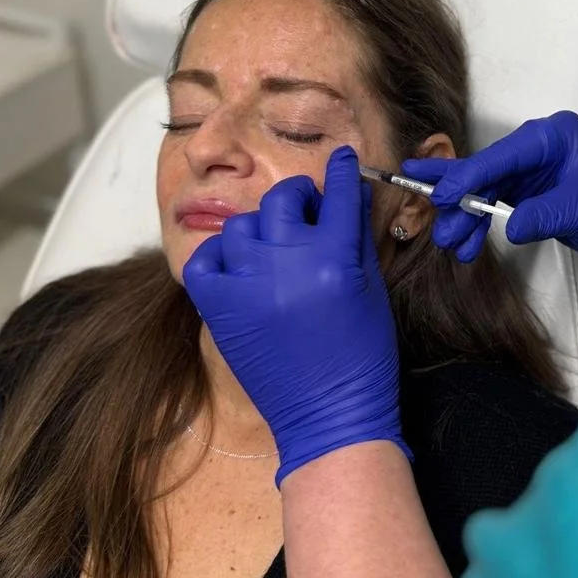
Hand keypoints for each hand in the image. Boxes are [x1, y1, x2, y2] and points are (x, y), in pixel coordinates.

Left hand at [182, 148, 406, 484]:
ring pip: (243, 226)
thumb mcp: (371, 289)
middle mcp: (288, 265)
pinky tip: (239, 267)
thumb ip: (357, 236)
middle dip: (299, 199)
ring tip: (275, 252)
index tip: (342, 162)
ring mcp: (249, 286)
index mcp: (335, 259)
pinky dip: (220, 257)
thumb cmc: (362, 355)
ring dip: (262, 231)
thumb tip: (349, 193)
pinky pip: (206, 259)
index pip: (338, 193)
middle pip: (284, 199)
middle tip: (307, 215)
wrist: (330, 416)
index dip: (342, 172)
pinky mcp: (220, 310)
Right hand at [401, 112, 577, 286]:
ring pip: (485, 190)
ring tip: (448, 240)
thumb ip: (541, 215)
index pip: (502, 155)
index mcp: (553, 137)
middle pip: (486, 169)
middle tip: (431, 214)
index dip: (469, 175)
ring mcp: (532, 172)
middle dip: (458, 195)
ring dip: (465, 215)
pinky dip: (479, 224)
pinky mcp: (529, 194)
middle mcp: (538, 149)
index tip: (444, 195)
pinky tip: (465, 242)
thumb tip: (508, 225)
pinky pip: (494, 205)